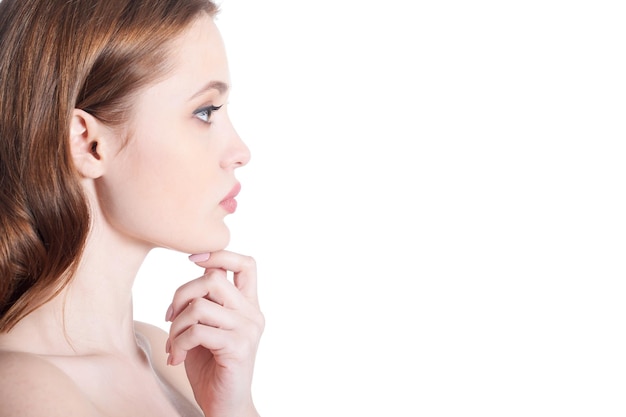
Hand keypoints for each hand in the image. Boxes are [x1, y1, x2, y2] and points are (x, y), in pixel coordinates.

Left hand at [165, 250, 263, 416]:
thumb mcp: (207, 326)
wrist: (224, 406)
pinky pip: (197, 331)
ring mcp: (247, 331)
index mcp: (248, 305)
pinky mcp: (237, 348)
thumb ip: (206, 301)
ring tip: (174, 344)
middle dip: (181, 294)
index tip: (192, 259)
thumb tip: (194, 272)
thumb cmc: (211, 366)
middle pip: (213, 279)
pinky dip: (179, 343)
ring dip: (176, 325)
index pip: (246, 264)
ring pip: (200, 306)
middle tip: (170, 317)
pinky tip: (177, 357)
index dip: (219, 253)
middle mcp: (252, 314)